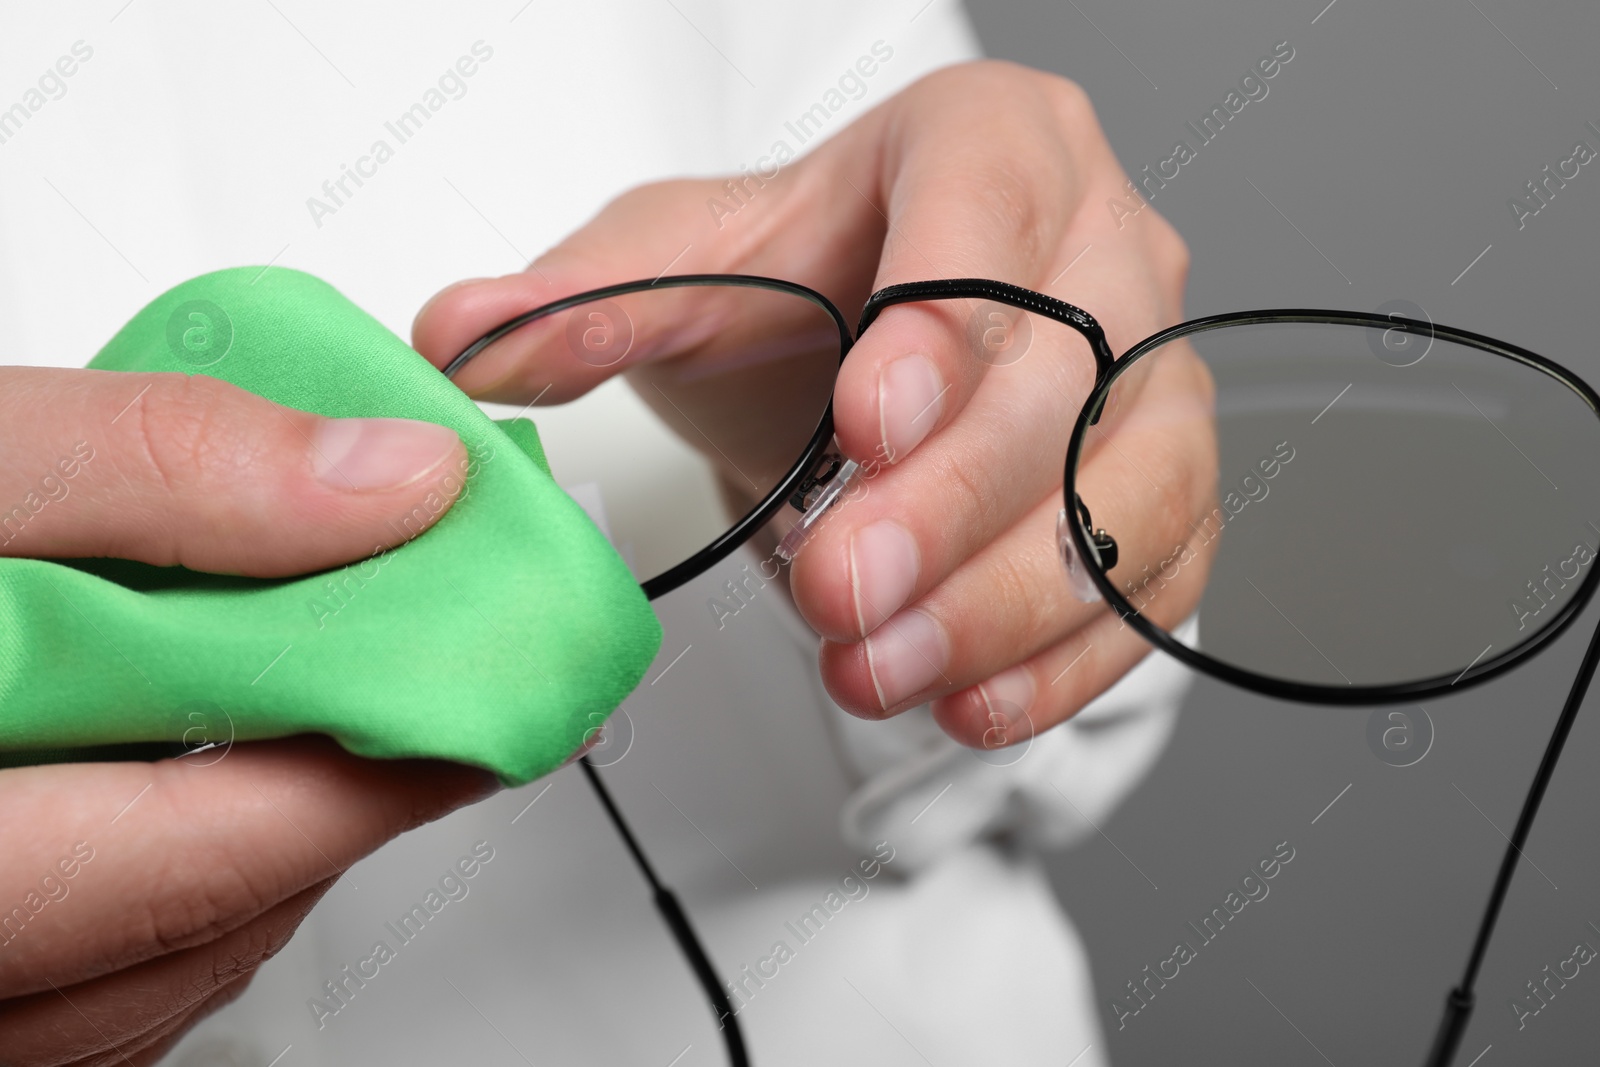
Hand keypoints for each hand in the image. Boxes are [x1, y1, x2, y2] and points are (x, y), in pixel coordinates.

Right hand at [0, 367, 497, 1063]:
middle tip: (440, 700)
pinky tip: (202, 783)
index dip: (372, 771)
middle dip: (339, 802)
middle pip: (195, 925)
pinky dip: (184, 885)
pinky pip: (104, 983)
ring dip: (267, 850)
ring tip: (332, 724)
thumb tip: (389, 480)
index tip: (489, 699)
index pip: (197, 851)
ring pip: (161, 971)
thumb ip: (160, 469)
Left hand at [413, 61, 1210, 748]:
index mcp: (995, 141)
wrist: (861, 363)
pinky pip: (1155, 584)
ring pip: (1133, 494)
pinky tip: (967, 700)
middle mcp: (1103, 251)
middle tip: (845, 585)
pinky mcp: (1162, 493)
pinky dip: (1065, 659)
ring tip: (881, 667)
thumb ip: (580, 300)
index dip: (939, 325)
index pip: (990, 215)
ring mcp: (1152, 379)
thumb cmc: (796, 293)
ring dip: (1004, 601)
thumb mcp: (678, 270)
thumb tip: (463, 338)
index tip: (862, 425)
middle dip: (950, 501)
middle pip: (1070, 375)